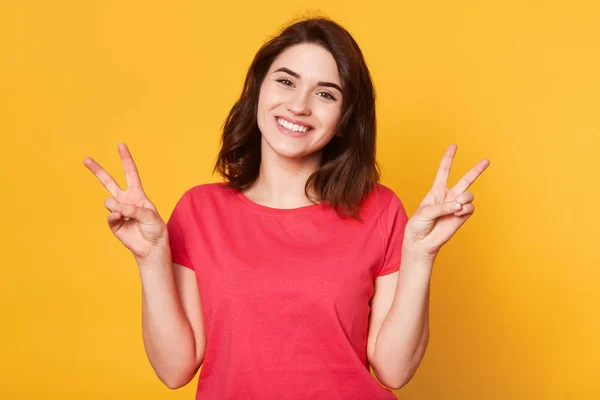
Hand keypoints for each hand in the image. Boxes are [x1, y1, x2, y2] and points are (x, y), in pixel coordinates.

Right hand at [83, 143, 167, 260]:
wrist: (151, 247)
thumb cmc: (155, 229)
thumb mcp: (150, 216)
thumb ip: (134, 209)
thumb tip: (116, 207)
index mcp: (138, 194)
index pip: (131, 173)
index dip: (126, 159)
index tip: (121, 145)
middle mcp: (126, 200)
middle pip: (109, 182)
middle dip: (97, 170)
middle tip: (85, 159)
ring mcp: (118, 211)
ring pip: (108, 200)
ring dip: (117, 206)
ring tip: (125, 214)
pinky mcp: (113, 223)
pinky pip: (110, 215)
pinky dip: (115, 217)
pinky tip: (121, 220)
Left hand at [403, 144, 489, 258]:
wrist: (421, 242)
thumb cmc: (418, 226)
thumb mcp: (424, 212)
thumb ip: (441, 206)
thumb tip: (458, 205)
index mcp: (436, 191)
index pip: (443, 171)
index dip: (449, 158)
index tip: (454, 145)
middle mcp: (448, 197)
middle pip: (465, 179)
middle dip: (476, 170)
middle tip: (487, 160)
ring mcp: (456, 206)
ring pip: (469, 194)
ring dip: (464, 199)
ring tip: (455, 208)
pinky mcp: (462, 217)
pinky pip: (470, 208)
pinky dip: (464, 210)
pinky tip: (457, 214)